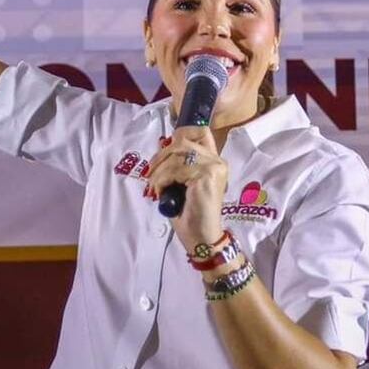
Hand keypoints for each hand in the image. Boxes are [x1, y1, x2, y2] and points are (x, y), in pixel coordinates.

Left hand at [146, 126, 227, 253]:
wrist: (201, 238)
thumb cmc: (190, 214)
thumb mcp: (180, 183)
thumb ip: (175, 163)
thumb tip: (162, 142)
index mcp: (214, 161)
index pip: (201, 131)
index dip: (181, 134)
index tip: (164, 148)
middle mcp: (217, 161)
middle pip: (182, 142)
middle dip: (161, 157)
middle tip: (150, 174)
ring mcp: (214, 167)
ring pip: (176, 156)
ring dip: (159, 172)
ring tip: (154, 187)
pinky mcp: (207, 176)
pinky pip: (175, 170)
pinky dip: (161, 180)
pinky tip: (160, 193)